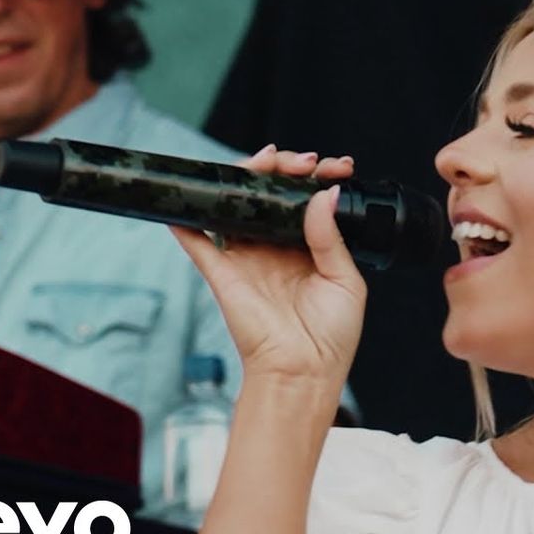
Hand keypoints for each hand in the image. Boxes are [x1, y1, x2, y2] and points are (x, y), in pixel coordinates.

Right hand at [170, 146, 365, 391]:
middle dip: (283, 167)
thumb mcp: (345, 281)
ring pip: (236, 204)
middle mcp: (276, 247)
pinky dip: (187, 218)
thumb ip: (331, 237)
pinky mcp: (223, 272)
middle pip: (269, 193)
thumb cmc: (331, 337)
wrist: (303, 373)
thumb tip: (324, 195)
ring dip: (245, 175)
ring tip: (265, 160)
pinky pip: (198, 240)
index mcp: (309, 248)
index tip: (335, 166)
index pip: (306, 200)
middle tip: (303, 163)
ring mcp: (247, 257)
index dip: (316, 177)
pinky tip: (188, 195)